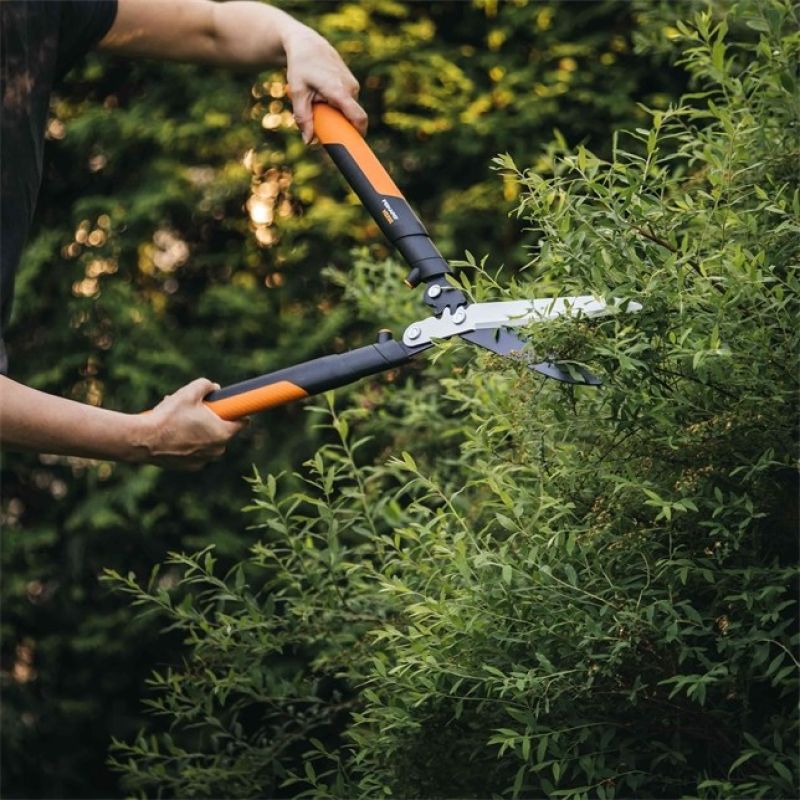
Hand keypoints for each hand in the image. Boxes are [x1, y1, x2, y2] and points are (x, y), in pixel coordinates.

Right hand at [142, 378, 245, 469]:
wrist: (144, 440)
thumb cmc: (169, 417)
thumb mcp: (189, 393)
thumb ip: (206, 386)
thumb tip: (214, 388)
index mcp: (223, 434)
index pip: (243, 422)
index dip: (237, 412)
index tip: (229, 406)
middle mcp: (217, 450)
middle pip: (222, 431)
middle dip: (212, 420)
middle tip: (196, 410)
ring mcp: (204, 461)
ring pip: (207, 442)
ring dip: (199, 431)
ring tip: (180, 419)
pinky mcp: (190, 467)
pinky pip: (195, 452)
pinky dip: (189, 443)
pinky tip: (174, 433)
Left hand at [282, 23, 367, 142]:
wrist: (307, 44)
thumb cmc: (301, 67)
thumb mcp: (298, 92)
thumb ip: (303, 118)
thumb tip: (308, 141)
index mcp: (339, 91)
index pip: (358, 117)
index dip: (359, 133)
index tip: (354, 146)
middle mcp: (350, 87)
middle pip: (350, 117)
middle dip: (338, 123)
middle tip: (320, 119)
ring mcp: (353, 84)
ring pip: (347, 109)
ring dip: (334, 111)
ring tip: (317, 98)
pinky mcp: (352, 83)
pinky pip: (347, 102)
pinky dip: (336, 104)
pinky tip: (322, 93)